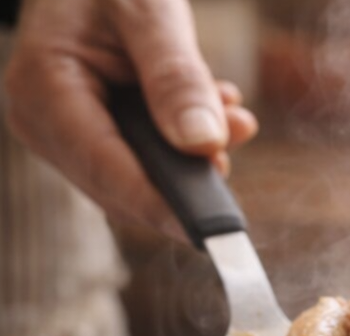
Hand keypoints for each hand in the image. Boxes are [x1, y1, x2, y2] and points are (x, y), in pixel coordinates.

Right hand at [3, 0, 257, 238]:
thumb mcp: (147, 9)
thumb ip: (175, 75)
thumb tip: (203, 144)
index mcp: (44, 89)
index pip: (107, 170)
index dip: (163, 205)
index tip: (215, 231)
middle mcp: (47, 125)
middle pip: (125, 190)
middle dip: (190, 177)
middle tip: (238, 133)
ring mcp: (68, 139)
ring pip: (143, 184)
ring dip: (196, 161)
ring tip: (233, 116)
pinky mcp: (96, 142)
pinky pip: (149, 167)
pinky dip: (188, 151)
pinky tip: (217, 116)